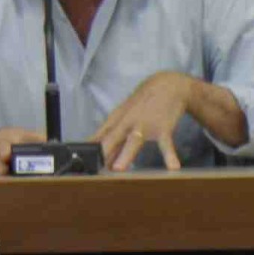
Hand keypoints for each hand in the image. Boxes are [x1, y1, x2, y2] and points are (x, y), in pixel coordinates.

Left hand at [94, 71, 212, 171]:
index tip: (80, 162)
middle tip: (93, 168)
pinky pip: (166, 143)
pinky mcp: (163, 128)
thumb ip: (110, 133)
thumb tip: (94, 148)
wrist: (168, 85)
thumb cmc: (142, 103)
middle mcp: (127, 123)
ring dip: (126, 154)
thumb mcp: (123, 114)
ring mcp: (145, 125)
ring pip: (134, 141)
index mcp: (116, 120)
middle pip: (111, 138)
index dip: (89, 149)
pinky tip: (173, 167)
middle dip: (102, 152)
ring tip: (119, 168)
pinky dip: (170, 155)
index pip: (99, 136)